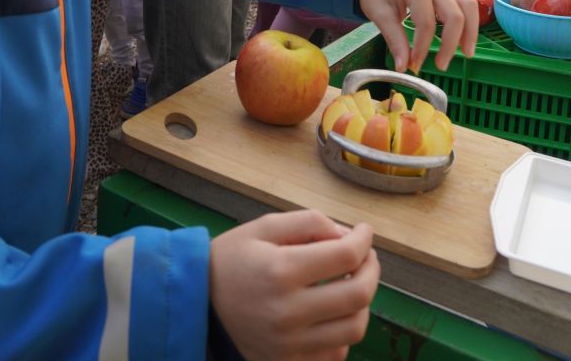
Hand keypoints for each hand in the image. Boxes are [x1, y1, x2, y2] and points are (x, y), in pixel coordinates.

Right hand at [210, 210, 378, 360]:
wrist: (198, 305)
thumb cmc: (232, 259)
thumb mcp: (264, 226)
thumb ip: (308, 222)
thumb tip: (346, 235)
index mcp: (281, 270)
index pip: (345, 256)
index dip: (363, 240)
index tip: (364, 232)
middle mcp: (289, 312)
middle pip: (358, 295)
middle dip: (372, 269)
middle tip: (366, 256)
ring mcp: (290, 344)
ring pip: (354, 328)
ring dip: (362, 302)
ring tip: (351, 283)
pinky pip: (335, 353)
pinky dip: (342, 331)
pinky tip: (332, 312)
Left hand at [358, 0, 477, 73]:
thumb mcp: (380, 15)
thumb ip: (395, 40)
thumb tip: (404, 68)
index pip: (427, 23)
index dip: (423, 48)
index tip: (414, 64)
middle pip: (455, 15)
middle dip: (451, 44)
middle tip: (441, 66)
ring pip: (469, 7)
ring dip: (470, 32)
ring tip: (466, 54)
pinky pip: (466, 4)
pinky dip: (469, 22)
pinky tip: (464, 39)